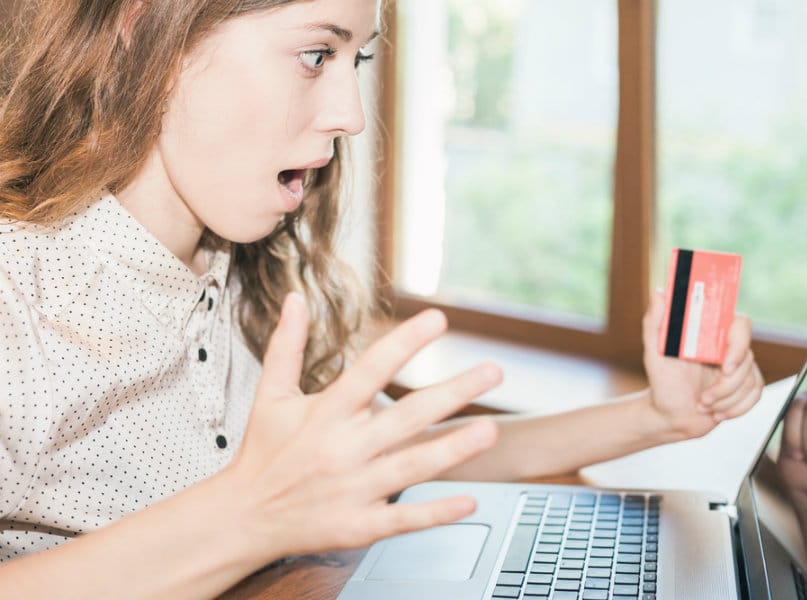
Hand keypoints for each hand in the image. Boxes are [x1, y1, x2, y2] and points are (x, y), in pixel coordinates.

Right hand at [226, 294, 501, 561]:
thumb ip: (286, 346)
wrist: (243, 517)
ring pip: (410, 468)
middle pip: (405, 418)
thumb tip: (295, 299)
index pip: (370, 370)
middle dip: (452, 393)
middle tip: (493, 371)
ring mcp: (351, 489)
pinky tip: (470, 503)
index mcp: (325, 413)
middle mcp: (341, 448)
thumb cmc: (262, 452)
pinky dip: (436, 513)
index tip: (438, 319)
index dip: (405, 343)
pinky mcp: (356, 526)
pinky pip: (401, 519)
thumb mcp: (270, 395)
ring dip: (453, 450)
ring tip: (491, 431)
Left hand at [642, 289, 763, 438]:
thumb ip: (654, 322)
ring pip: (752, 380)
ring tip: (703, 405)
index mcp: (710, 334)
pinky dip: (737, 408)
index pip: (740, 325)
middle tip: (703, 399)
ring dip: (727, 400)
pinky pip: (756, 394)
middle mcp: (727, 346)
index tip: (724, 367)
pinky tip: (717, 413)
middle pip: (747, 358)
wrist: (671, 415)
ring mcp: (739, 366)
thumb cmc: (662, 382)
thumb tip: (658, 293)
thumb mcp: (654, 354)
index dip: (738, 345)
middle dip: (726, 385)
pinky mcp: (746, 384)